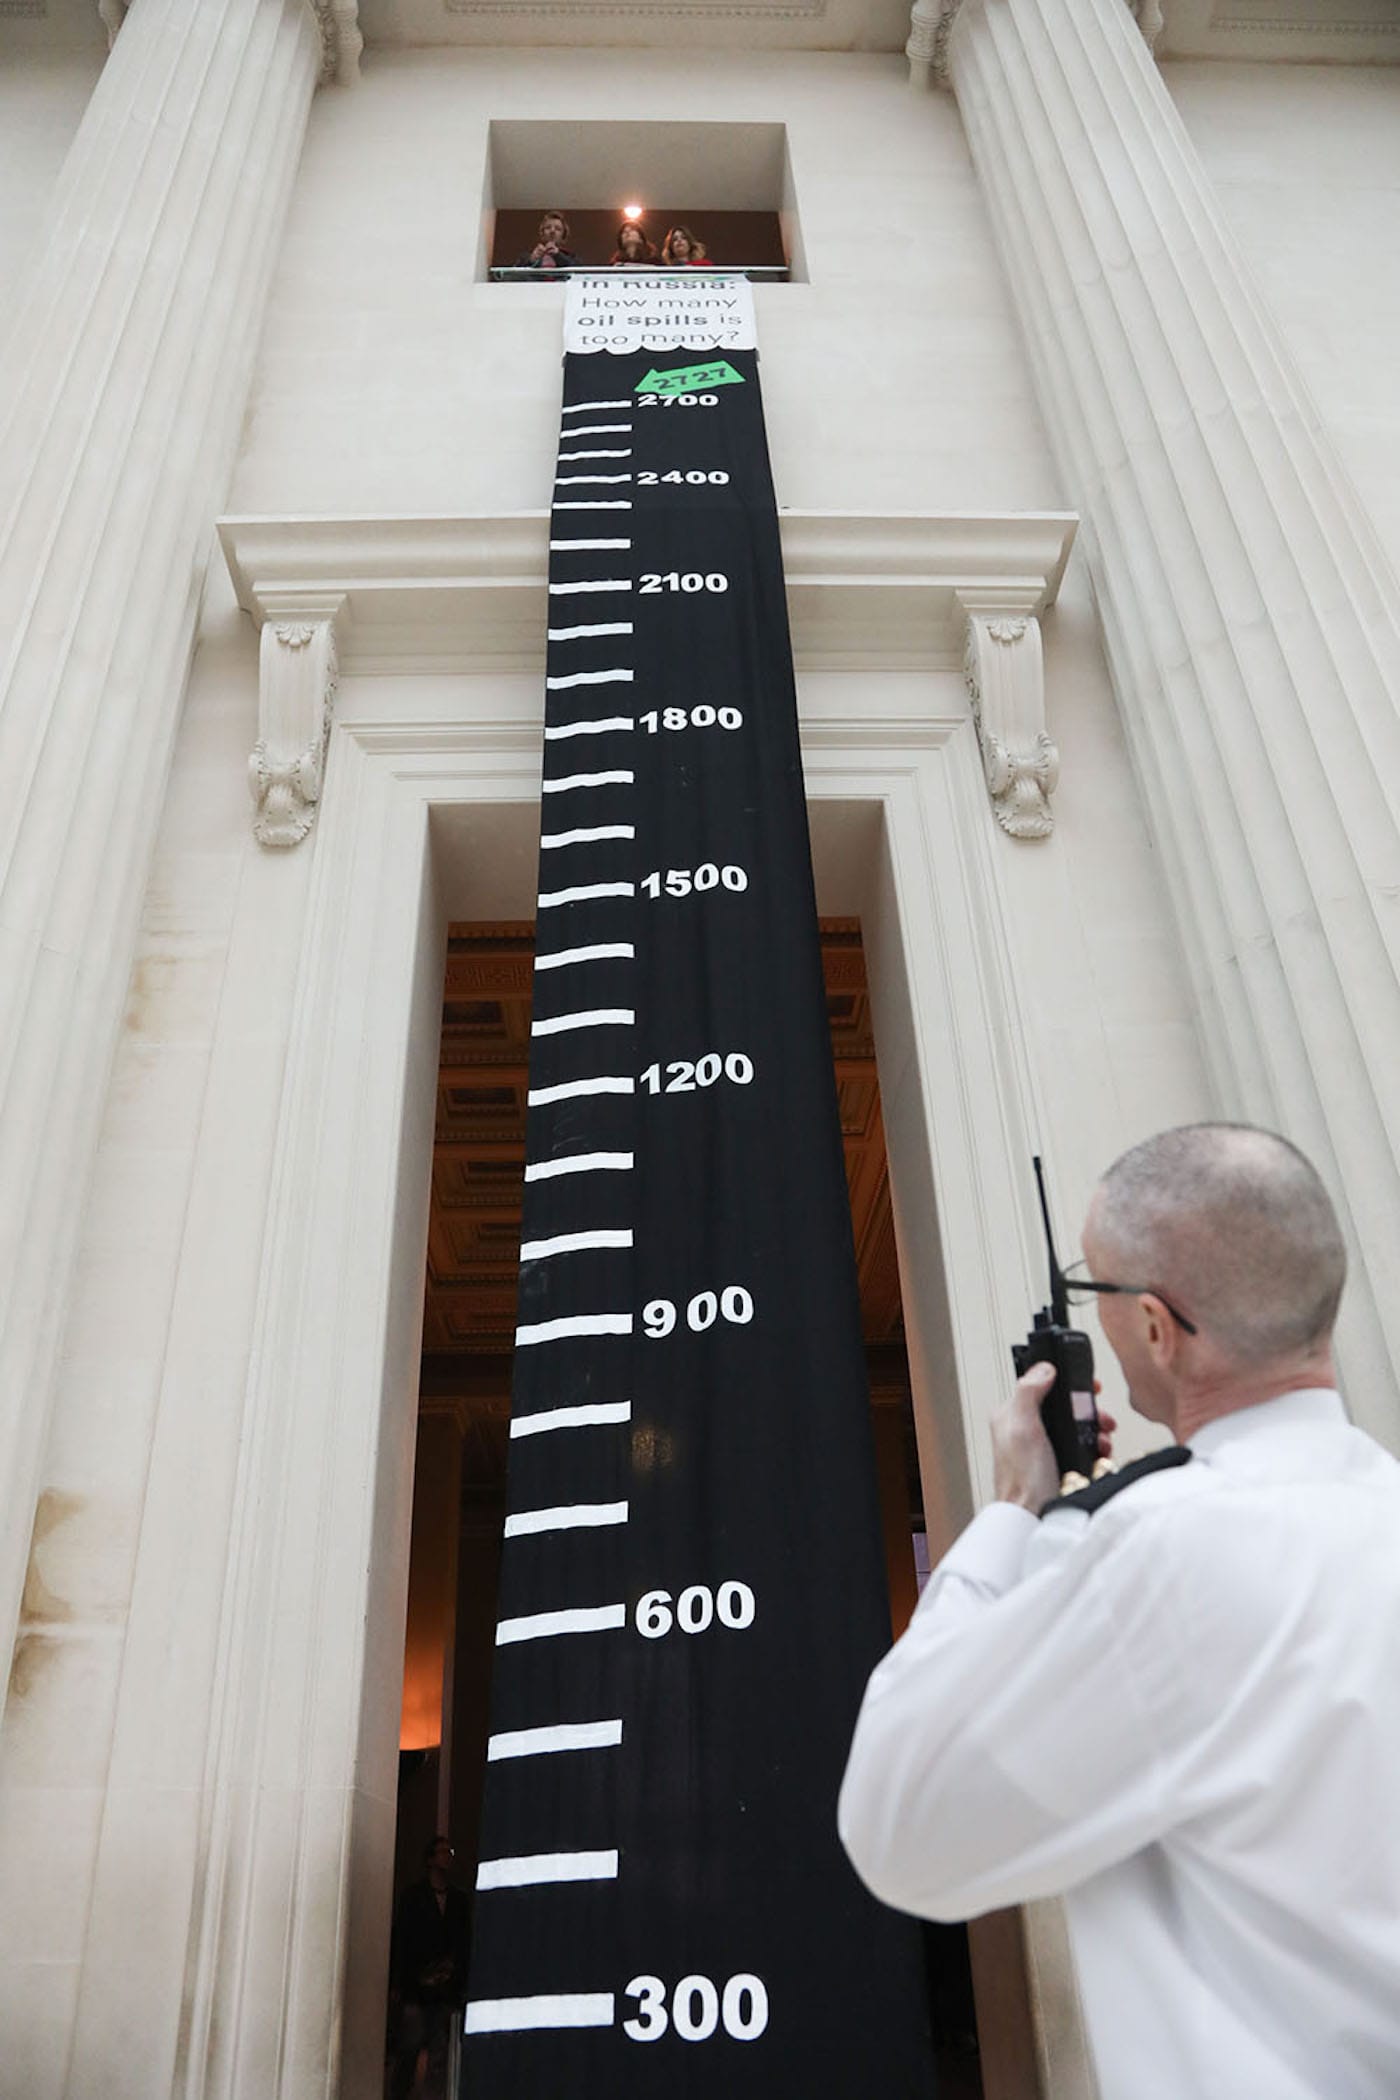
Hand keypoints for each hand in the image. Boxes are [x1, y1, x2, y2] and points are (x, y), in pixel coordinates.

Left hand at [991, 1368, 1117, 1510]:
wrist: (1033, 1517)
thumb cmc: (1022, 1480)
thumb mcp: (1023, 1428)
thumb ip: (1029, 1393)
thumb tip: (1043, 1368)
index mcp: (1012, 1414)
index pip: (1041, 1383)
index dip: (1066, 1380)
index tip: (1087, 1384)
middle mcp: (1027, 1428)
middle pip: (1065, 1404)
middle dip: (1088, 1409)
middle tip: (1101, 1416)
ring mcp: (1044, 1445)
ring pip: (1078, 1424)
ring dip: (1096, 1428)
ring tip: (1103, 1437)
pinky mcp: (1059, 1460)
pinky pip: (1084, 1445)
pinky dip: (1097, 1446)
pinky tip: (1101, 1451)